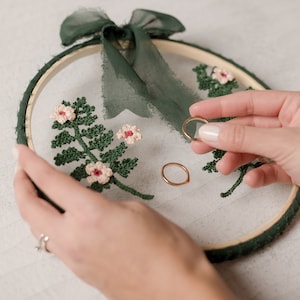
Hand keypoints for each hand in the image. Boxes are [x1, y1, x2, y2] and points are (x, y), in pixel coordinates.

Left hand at [13, 145, 234, 299]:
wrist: (177, 289)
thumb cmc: (166, 244)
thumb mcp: (137, 211)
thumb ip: (106, 206)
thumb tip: (93, 209)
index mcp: (91, 215)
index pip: (50, 183)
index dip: (31, 163)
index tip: (20, 151)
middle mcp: (74, 238)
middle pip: (30, 210)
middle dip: (20, 186)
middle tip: (22, 171)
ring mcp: (74, 259)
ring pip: (37, 230)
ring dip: (32, 208)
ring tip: (38, 193)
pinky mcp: (80, 272)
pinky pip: (54, 245)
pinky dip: (47, 226)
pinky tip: (59, 219)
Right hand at [189, 90, 299, 186]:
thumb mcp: (282, 143)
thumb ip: (244, 137)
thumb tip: (208, 132)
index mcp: (294, 106)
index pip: (249, 101)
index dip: (220, 106)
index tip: (195, 112)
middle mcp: (291, 124)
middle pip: (248, 128)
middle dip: (223, 138)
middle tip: (199, 146)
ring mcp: (292, 147)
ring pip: (255, 149)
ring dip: (237, 159)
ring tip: (222, 169)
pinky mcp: (294, 169)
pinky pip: (269, 168)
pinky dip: (258, 174)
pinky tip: (251, 180)